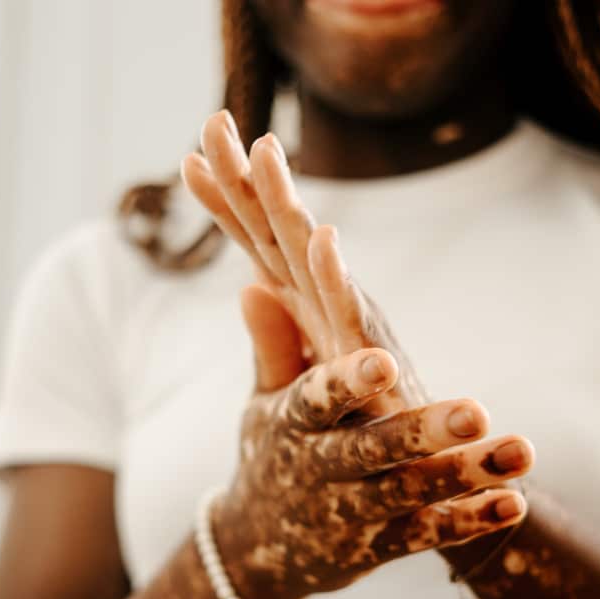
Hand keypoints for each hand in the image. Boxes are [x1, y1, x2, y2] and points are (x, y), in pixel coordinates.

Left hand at [182, 110, 423, 412]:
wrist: (412, 477)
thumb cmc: (355, 431)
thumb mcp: (291, 384)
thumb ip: (270, 336)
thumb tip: (246, 284)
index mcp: (303, 309)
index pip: (255, 246)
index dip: (224, 203)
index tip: (188, 159)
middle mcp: (326, 305)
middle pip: (276, 232)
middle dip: (244, 177)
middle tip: (213, 120)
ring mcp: (349, 326)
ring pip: (310, 256)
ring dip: (285, 202)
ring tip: (262, 150)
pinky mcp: (372, 362)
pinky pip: (350, 315)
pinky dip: (335, 276)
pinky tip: (320, 237)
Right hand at [215, 285, 531, 598]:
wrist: (256, 553)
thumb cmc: (272, 454)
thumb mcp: (262, 402)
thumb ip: (272, 344)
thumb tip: (254, 282)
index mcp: (292, 425)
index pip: (317, 400)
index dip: (349, 382)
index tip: (385, 360)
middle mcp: (320, 469)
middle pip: (372, 450)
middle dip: (424, 433)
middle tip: (477, 411)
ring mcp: (351, 512)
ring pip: (409, 492)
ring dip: (464, 473)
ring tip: (522, 451)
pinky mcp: (378, 545)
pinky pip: (428, 534)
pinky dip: (470, 521)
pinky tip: (514, 501)